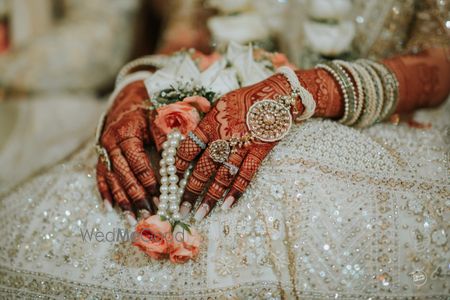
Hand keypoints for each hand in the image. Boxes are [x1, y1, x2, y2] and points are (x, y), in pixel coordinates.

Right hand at [96, 81, 158, 220]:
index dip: (150, 181)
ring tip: (132, 219)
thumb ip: (166, 138)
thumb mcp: (160, 117)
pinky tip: (110, 208)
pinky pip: (101, 177)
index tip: (162, 197)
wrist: (128, 98)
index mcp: (126, 132)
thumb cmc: (149, 108)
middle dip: (136, 197)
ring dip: (122, 201)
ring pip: (112, 180)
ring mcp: (103, 150)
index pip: (138, 162)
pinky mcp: (101, 156)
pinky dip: (106, 193)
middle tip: (149, 215)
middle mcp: (111, 143)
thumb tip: (176, 162)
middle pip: (124, 175)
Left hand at [174, 74, 299, 219]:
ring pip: (222, 177)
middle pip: (202, 168)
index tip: (171, 181)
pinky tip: (227, 205)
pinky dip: (237, 191)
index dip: (177, 166)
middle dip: (190, 191)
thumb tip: (188, 138)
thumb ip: (204, 123)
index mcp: (209, 124)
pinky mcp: (258, 152)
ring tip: (200, 214)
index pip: (188, 148)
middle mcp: (222, 137)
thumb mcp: (218, 104)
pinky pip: (246, 175)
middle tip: (181, 209)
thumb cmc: (244, 98)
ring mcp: (241, 146)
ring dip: (210, 197)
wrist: (276, 95)